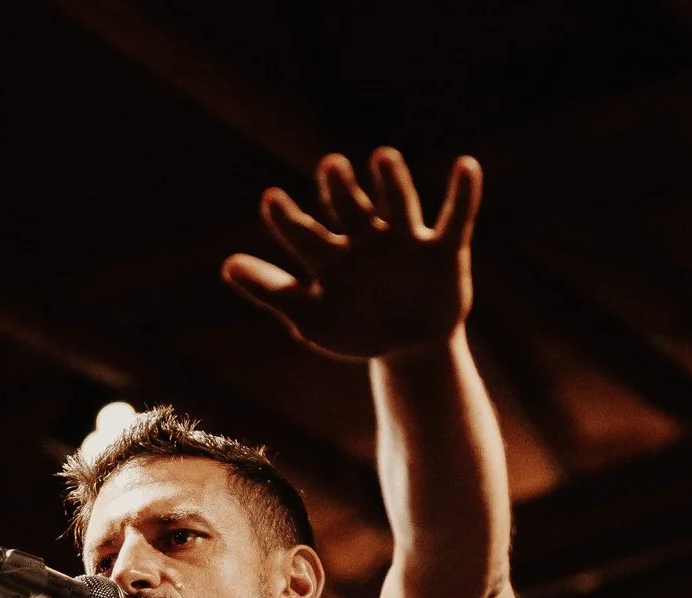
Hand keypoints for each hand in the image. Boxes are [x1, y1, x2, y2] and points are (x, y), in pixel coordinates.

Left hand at [222, 148, 481, 361]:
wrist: (410, 347)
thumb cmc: (356, 327)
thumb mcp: (312, 317)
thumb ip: (272, 291)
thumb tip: (226, 265)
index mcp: (331, 255)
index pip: (304, 233)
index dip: (287, 218)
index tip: (271, 200)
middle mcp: (366, 238)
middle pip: (351, 209)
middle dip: (341, 189)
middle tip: (330, 167)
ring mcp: (405, 241)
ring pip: (398, 206)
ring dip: (391, 183)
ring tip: (382, 157)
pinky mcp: (444, 251)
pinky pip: (455, 219)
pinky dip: (462, 194)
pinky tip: (465, 166)